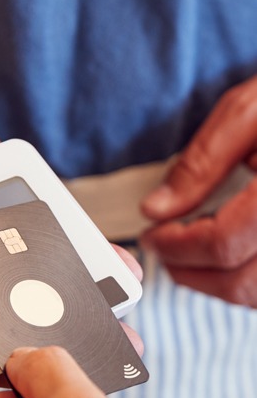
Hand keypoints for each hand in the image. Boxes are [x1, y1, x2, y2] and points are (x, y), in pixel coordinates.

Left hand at [141, 76, 256, 305]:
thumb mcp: (250, 112)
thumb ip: (202, 162)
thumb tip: (156, 209)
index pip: (223, 244)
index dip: (175, 246)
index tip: (151, 234)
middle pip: (240, 283)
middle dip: (189, 272)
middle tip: (163, 248)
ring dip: (216, 284)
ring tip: (190, 253)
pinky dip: (245, 283)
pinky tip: (228, 255)